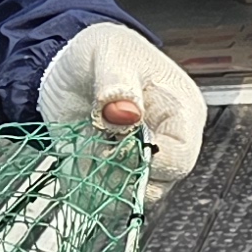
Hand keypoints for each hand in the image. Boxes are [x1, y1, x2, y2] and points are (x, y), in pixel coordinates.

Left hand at [41, 22, 204, 189]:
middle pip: (159, 184)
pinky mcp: (116, 176)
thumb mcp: (108, 54)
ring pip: (132, 197)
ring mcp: (142, 163)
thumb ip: (117, 82)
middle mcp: (168, 142)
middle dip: (122, 171)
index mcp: (181, 112)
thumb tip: (127, 114)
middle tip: (97, 143)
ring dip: (104, 180)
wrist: (71, 65)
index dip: (149, 159)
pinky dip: (90, 187)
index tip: (118, 142)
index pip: (180, 157)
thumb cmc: (102, 53)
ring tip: (87, 145)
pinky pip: (108, 199)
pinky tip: (81, 158)